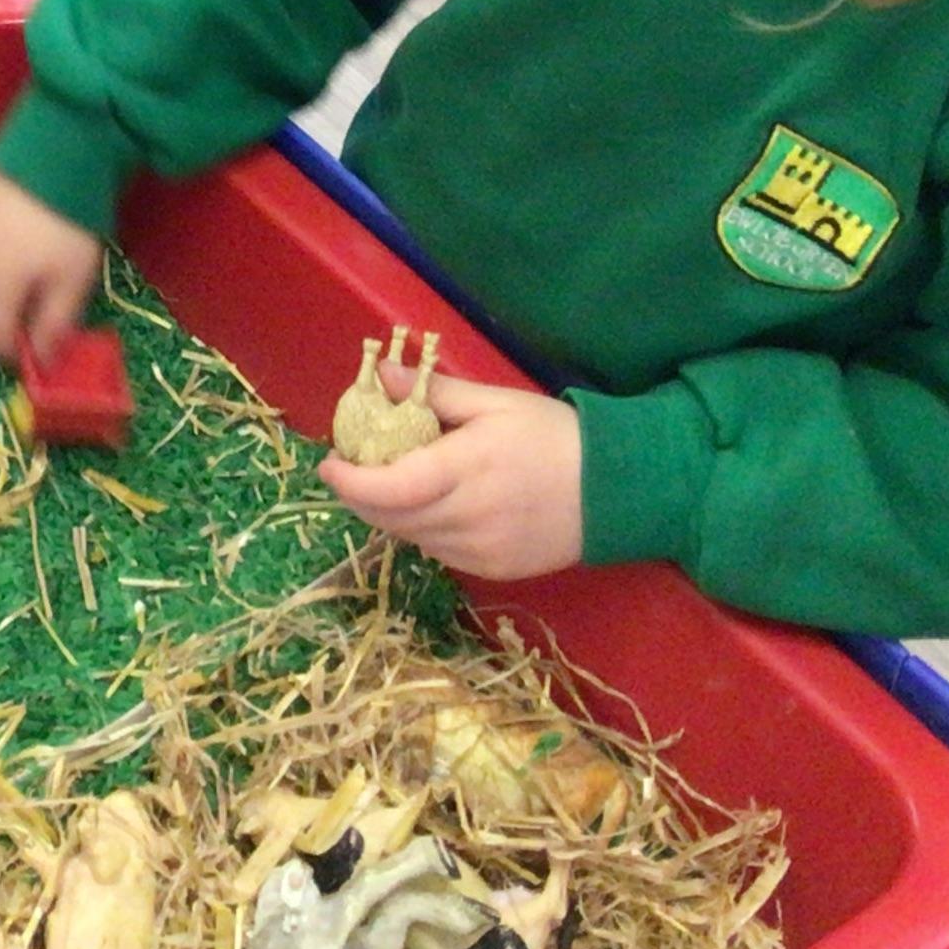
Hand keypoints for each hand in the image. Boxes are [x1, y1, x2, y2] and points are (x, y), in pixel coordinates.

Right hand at [0, 157, 104, 366]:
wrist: (54, 141)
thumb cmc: (68, 220)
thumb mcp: (75, 278)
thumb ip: (56, 324)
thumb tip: (41, 360)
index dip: (16, 351)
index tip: (42, 343)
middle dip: (8, 313)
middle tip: (43, 298)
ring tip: (32, 257)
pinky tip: (19, 226)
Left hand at [321, 364, 583, 580]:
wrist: (620, 489)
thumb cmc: (556, 436)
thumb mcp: (496, 402)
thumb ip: (436, 394)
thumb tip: (382, 376)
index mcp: (468, 469)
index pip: (391, 487)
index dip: (350, 481)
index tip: (328, 463)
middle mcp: (470, 518)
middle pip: (390, 517)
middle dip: (359, 495)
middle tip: (348, 468)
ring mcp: (481, 551)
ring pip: (410, 538)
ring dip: (387, 513)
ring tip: (386, 482)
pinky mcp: (493, 571)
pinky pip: (437, 552)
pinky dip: (420, 530)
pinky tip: (429, 506)